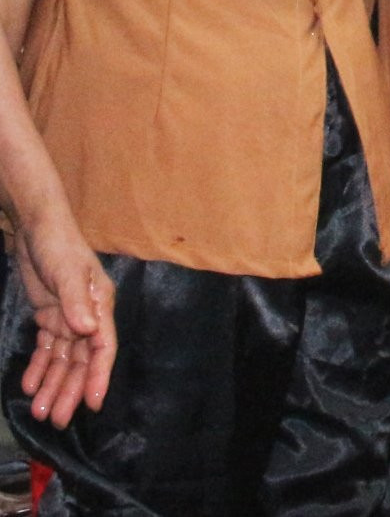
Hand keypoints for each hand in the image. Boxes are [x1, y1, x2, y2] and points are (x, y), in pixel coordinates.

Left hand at [15, 204, 113, 426]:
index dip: (99, 375)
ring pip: (63, 360)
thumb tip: (89, 331)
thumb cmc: (58, 245)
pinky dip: (39, 368)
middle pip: (82, 360)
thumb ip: (77, 302)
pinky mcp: (51, 316)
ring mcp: (69, 318)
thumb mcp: (67, 272)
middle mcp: (88, 316)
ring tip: (40, 411)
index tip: (93, 403)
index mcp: (101, 305)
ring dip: (53, 385)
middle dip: (71, 389)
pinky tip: (30, 386)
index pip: (103, 346)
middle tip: (57, 419)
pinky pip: (47, 349)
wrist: (36, 228)